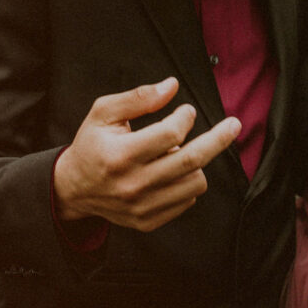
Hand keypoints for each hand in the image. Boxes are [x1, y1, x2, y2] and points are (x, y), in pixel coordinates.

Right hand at [53, 77, 241, 232]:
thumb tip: (172, 86)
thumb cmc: (91, 145)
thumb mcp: (103, 113)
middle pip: (192, 160)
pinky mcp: (148, 221)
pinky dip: (186, 182)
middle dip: (218, 139)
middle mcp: (133, 184)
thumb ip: (138, 98)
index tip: (186, 111)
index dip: (185, 117)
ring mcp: (142, 206)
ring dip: (197, 162)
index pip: (170, 134)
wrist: (73, 189)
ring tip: (178, 152)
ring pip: (195, 182)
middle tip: (234, 124)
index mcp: (120, 155)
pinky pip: (187, 201)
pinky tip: (171, 172)